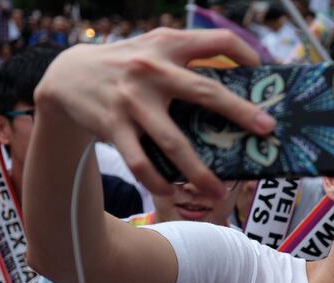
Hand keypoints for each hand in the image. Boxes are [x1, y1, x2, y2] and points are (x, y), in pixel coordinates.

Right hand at [33, 28, 275, 197]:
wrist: (66, 74)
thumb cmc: (127, 65)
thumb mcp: (154, 49)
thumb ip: (186, 59)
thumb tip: (235, 86)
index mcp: (168, 45)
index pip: (216, 40)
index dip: (243, 51)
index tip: (263, 68)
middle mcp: (152, 70)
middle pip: (205, 92)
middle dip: (240, 112)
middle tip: (267, 129)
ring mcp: (132, 99)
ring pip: (173, 142)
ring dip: (199, 171)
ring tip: (219, 191)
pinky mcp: (113, 125)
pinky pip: (140, 162)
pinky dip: (158, 181)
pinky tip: (172, 190)